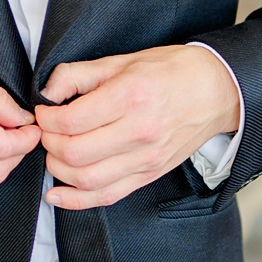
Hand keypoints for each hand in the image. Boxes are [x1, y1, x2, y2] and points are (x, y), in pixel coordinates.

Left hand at [36, 45, 240, 210]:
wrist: (217, 91)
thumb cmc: (173, 72)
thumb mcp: (123, 60)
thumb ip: (79, 74)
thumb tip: (47, 92)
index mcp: (131, 97)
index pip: (71, 121)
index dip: (47, 119)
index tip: (45, 112)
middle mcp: (139, 132)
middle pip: (74, 153)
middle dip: (49, 142)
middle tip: (48, 130)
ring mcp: (146, 158)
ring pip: (86, 179)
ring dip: (58, 168)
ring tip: (56, 152)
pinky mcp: (149, 174)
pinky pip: (107, 196)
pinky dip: (76, 200)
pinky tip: (57, 193)